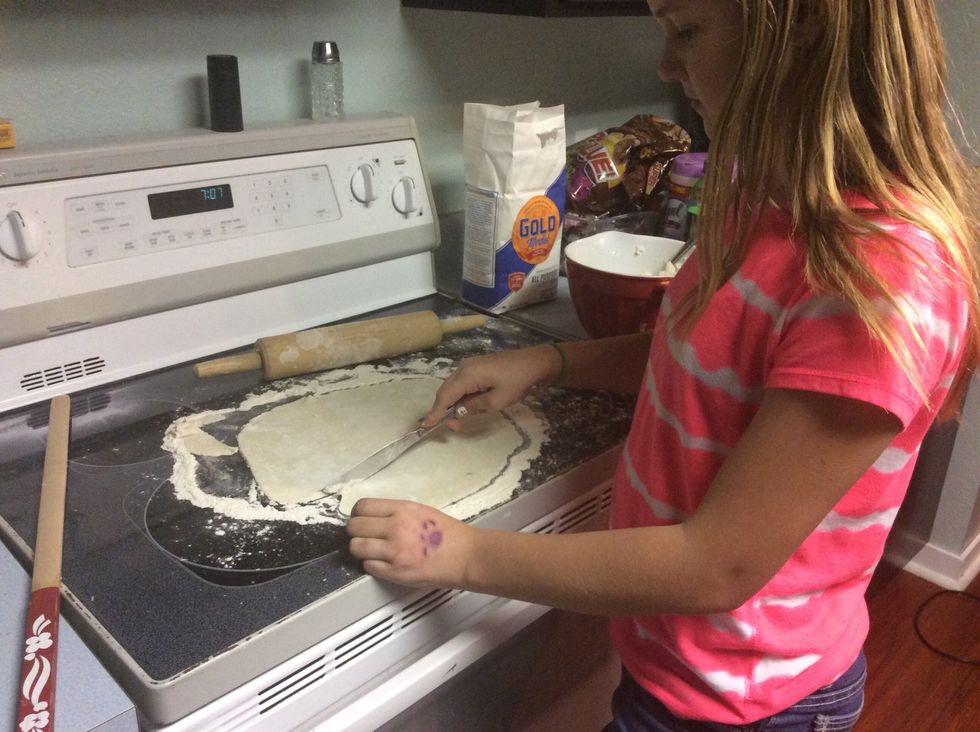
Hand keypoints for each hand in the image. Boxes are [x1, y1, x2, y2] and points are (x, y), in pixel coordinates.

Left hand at [346, 498, 473, 587]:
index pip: (363, 507)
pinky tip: (383, 563)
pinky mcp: (395, 572)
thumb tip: (372, 518)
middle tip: (364, 536)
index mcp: (403, 510)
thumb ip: (396, 513)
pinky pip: (368, 567)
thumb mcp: (421, 511)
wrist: (466, 556)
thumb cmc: (449, 534)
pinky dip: (372, 565)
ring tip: (371, 551)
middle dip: (356, 532)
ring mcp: (394, 551)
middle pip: (354, 527)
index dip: (357, 514)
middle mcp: (395, 528)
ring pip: (357, 547)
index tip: (360, 519)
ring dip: (361, 550)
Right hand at [422, 345, 560, 428]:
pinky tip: (466, 405)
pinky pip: (461, 382)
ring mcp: (469, 364)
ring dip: (452, 403)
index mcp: (467, 375)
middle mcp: (463, 367)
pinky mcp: (476, 365)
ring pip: (452, 387)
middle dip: (443, 409)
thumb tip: (458, 411)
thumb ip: (474, 407)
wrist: (533, 362)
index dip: (435, 412)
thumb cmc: (517, 381)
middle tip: (452, 427)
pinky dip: (459, 395)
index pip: (445, 396)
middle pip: (446, 391)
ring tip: (458, 419)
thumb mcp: (497, 400)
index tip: (426, 425)